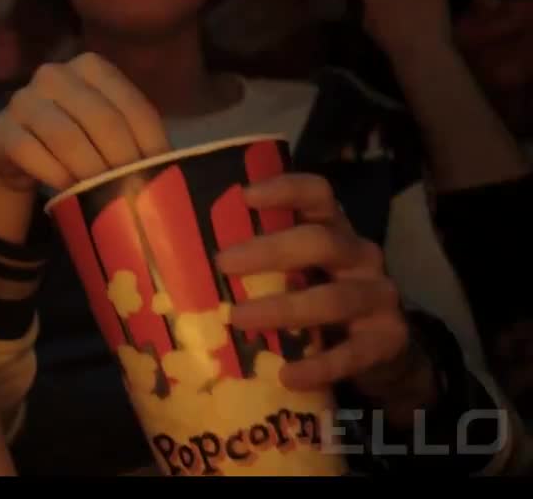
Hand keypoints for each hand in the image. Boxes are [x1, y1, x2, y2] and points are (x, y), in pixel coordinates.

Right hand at [0, 53, 170, 195]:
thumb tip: (166, 167)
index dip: (149, 142)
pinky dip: (55, 174)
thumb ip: (132, 136)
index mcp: (90, 67)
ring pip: (66, 136)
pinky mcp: (0, 129)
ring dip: (89, 170)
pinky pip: (31, 152)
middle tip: (133, 191)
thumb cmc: (77, 140)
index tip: (160, 174)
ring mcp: (23, 99)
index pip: (130, 105)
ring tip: (104, 196)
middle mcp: (54, 74)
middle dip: (121, 159)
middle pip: (100, 119)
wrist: (20, 152)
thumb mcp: (108, 130)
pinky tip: (68, 192)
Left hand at [216, 174, 427, 399]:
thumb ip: (256, 261)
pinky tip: (287, 375)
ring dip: (284, 309)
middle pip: (321, 241)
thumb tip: (177, 255)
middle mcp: (360, 255)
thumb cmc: (316, 298)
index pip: (317, 194)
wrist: (380, 351)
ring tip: (239, 320)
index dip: (286, 189)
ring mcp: (379, 296)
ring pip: (334, 298)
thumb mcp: (294, 272)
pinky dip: (319, 366)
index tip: (245, 195)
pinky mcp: (388, 339)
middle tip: (223, 263)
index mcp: (332, 230)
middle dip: (271, 251)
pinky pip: (353, 353)